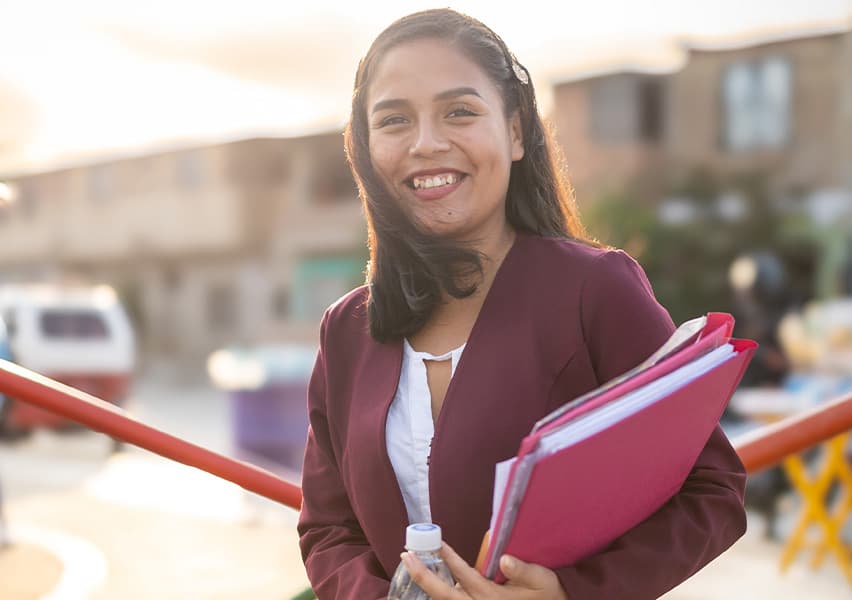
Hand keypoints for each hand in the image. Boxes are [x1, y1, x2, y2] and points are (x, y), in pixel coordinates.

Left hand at [400, 542, 568, 598]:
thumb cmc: (548, 598)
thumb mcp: (543, 581)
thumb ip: (524, 570)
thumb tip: (504, 560)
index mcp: (493, 598)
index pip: (465, 575)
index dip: (448, 558)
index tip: (436, 543)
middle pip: (444, 594)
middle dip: (422, 575)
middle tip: (406, 556)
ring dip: (427, 585)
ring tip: (412, 564)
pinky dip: (440, 592)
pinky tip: (430, 580)